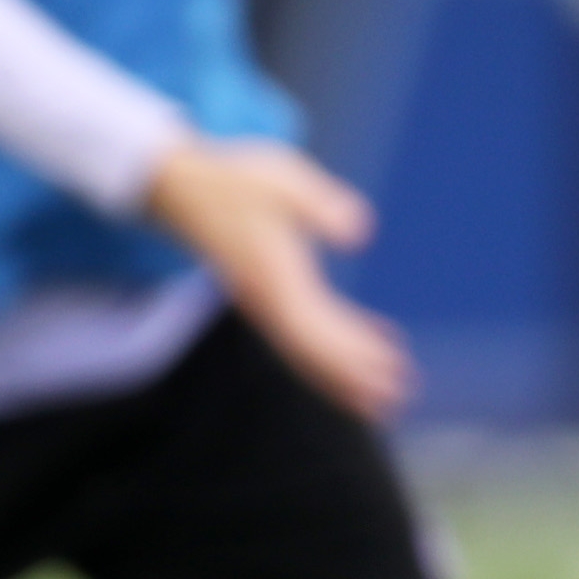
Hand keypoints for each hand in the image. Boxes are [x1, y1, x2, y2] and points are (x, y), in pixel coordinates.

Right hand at [141, 134, 411, 420]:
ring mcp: (264, 302)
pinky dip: (332, 348)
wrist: (181, 188)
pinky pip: (301, 333)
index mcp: (274, 276)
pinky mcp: (267, 296)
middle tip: (397, 397)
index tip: (388, 369)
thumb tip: (360, 232)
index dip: (351, 354)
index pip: (315, 328)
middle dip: (353, 377)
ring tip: (381, 396)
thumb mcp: (284, 181)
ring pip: (305, 351)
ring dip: (342, 375)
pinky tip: (368, 344)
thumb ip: (322, 206)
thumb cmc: (234, 181)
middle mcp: (267, 299)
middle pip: (312, 351)